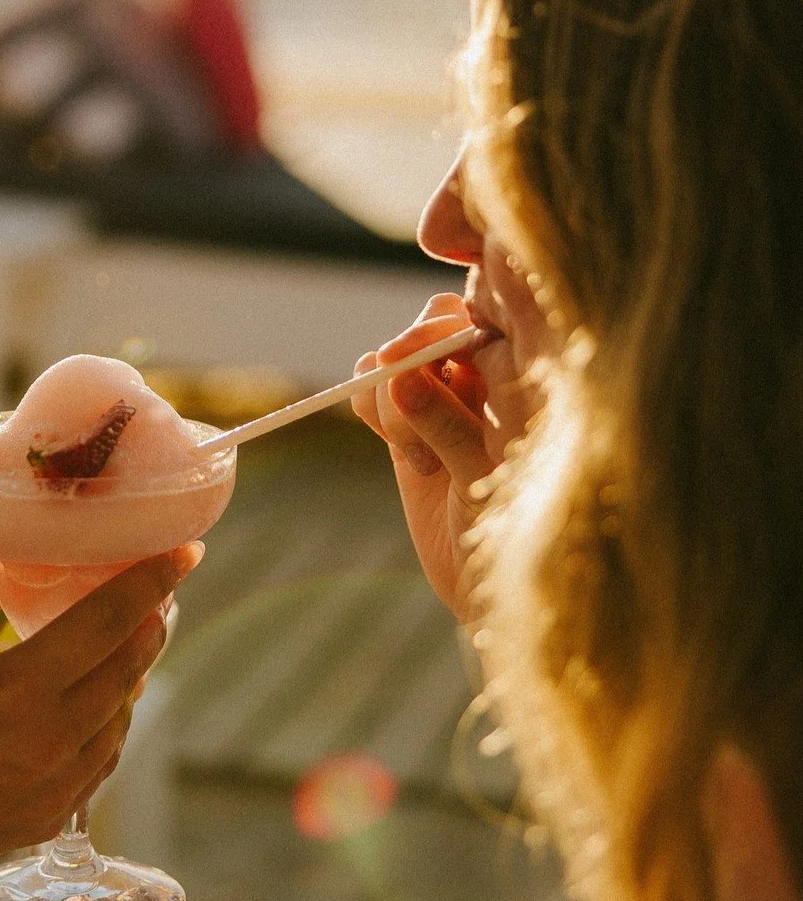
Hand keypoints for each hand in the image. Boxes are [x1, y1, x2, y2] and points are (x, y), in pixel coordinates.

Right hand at [0, 545, 201, 880]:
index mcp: (20, 687)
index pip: (110, 621)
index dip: (153, 582)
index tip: (188, 552)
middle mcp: (51, 740)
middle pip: (127, 670)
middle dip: (149, 625)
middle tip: (158, 592)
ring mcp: (52, 787)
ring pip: (119, 721)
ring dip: (130, 678)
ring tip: (129, 644)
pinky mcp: (43, 820)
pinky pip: (98, 765)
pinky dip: (108, 728)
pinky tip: (99, 708)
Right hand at [351, 295, 500, 618]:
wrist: (493, 588)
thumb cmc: (521, 534)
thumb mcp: (492, 477)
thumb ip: (450, 424)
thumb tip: (400, 375)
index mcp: (529, 370)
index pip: (486, 312)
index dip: (448, 322)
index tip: (427, 353)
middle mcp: (488, 373)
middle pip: (434, 322)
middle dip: (412, 354)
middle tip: (402, 390)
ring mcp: (444, 397)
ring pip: (394, 357)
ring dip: (391, 396)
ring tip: (420, 454)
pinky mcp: (405, 423)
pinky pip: (370, 389)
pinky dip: (371, 407)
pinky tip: (406, 455)